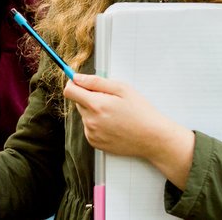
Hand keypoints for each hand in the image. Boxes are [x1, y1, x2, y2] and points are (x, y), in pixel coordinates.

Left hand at [63, 73, 193, 189]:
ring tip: (114, 114)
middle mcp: (90, 121)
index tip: (79, 81)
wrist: (152, 138)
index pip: (69, 91)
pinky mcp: (95, 143)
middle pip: (77, 102)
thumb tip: (77, 78)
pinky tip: (113, 124)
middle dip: (89, 97)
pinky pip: (89, 128)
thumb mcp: (122, 89)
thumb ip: (96, 82)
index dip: (73, 83)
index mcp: (96, 105)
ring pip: (84, 115)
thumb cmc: (141, 112)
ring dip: (94, 111)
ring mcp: (92, 133)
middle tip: (109, 99)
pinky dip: (97, 124)